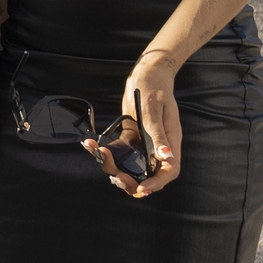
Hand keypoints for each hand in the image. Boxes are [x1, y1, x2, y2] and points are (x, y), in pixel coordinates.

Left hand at [85, 63, 179, 198]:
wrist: (147, 75)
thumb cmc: (154, 89)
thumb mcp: (154, 111)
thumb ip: (158, 135)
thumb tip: (167, 157)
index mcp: (170, 141)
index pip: (168, 171)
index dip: (156, 183)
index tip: (142, 188)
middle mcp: (158, 147)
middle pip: (148, 175)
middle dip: (132, 181)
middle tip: (115, 176)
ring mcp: (144, 144)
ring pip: (131, 167)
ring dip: (114, 167)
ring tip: (99, 153)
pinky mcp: (131, 139)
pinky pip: (119, 153)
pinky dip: (106, 153)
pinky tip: (92, 145)